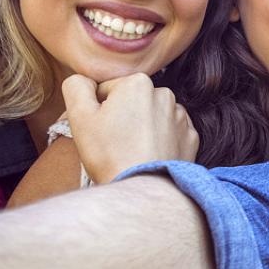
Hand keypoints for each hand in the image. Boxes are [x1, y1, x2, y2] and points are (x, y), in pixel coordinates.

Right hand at [63, 73, 198, 182]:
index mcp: (138, 82)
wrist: (144, 188)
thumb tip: (83, 80)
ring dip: (142, 128)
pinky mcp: (191, 137)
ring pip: (151, 117)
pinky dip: (160, 142)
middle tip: (114, 143)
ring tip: (132, 152)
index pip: (107, 91)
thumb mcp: (80, 116)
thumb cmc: (109, 153)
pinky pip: (169, 134)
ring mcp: (181, 117)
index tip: (100, 131)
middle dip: (122, 117)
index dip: (98, 111)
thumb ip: (76, 87)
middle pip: (131, 103)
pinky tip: (150, 156)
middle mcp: (165, 94)